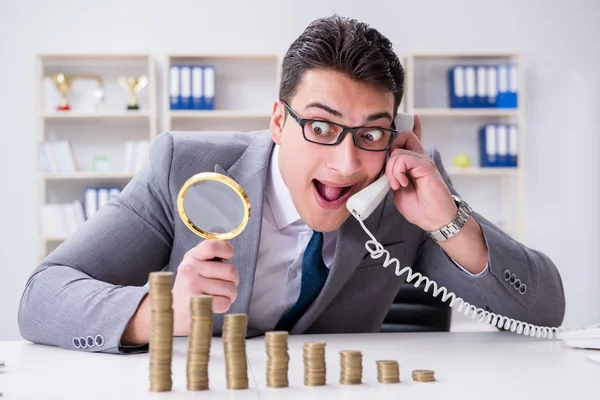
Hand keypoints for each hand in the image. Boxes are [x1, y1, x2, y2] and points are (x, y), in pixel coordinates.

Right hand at [172, 239, 238, 335]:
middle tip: (225, 284)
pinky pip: (224, 303)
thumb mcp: (195, 265)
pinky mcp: (195, 304)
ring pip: (229, 288)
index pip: (213, 246)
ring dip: (230, 294)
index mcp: (191, 256)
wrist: (172, 310)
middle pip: (230, 270)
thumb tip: (229, 251)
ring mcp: (191, 286)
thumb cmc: (191, 285)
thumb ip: (211, 256)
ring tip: (220, 295)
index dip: (227, 251)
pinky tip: (215, 304)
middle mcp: (189, 269)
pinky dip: (225, 305)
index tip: (227, 258)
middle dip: (234, 280)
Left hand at [385, 115, 457, 231]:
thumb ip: (392, 174)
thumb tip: (384, 166)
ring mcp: (423, 160)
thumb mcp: (399, 189)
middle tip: (391, 177)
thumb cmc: (419, 207)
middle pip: (401, 137)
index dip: (407, 128)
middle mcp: (419, 158)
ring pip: (397, 152)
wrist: (434, 219)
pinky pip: (403, 159)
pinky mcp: (425, 166)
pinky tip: (403, 183)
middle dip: (389, 155)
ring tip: (399, 184)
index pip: (411, 138)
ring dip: (391, 171)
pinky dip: (397, 172)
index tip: (405, 120)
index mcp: (413, 163)